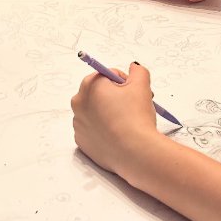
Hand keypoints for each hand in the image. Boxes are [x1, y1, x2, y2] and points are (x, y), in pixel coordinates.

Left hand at [71, 62, 163, 176]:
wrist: (134, 152)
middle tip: (132, 106)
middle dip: (115, 97)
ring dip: (108, 113)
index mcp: (89, 85)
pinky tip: (118, 134)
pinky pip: (92, 130)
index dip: (123, 82)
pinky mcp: (81, 141)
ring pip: (95, 112)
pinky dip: (103, 130)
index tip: (133, 92)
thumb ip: (138, 70)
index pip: (106, 75)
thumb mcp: (142, 85)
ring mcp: (78, 124)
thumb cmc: (135, 117)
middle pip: (98, 93)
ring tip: (126, 122)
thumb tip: (134, 68)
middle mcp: (78, 103)